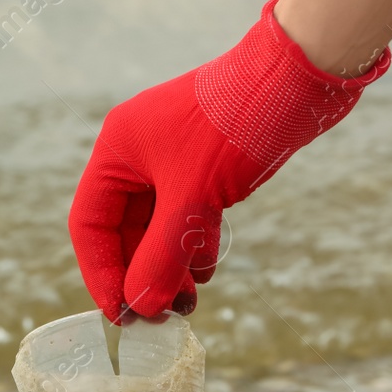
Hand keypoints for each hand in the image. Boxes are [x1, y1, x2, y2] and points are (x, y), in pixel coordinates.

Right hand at [68, 0, 389, 323]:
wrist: (301, 75)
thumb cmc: (236, 124)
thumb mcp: (192, 199)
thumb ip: (162, 256)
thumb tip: (141, 306)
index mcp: (118, 150)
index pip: (90, 224)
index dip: (101, 274)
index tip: (121, 315)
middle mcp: (138, 153)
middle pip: (124, 230)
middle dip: (141, 275)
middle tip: (160, 315)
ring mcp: (172, 159)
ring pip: (157, 227)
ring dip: (169, 266)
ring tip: (188, 300)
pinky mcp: (205, 165)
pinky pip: (185, 216)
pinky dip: (192, 245)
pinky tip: (207, 266)